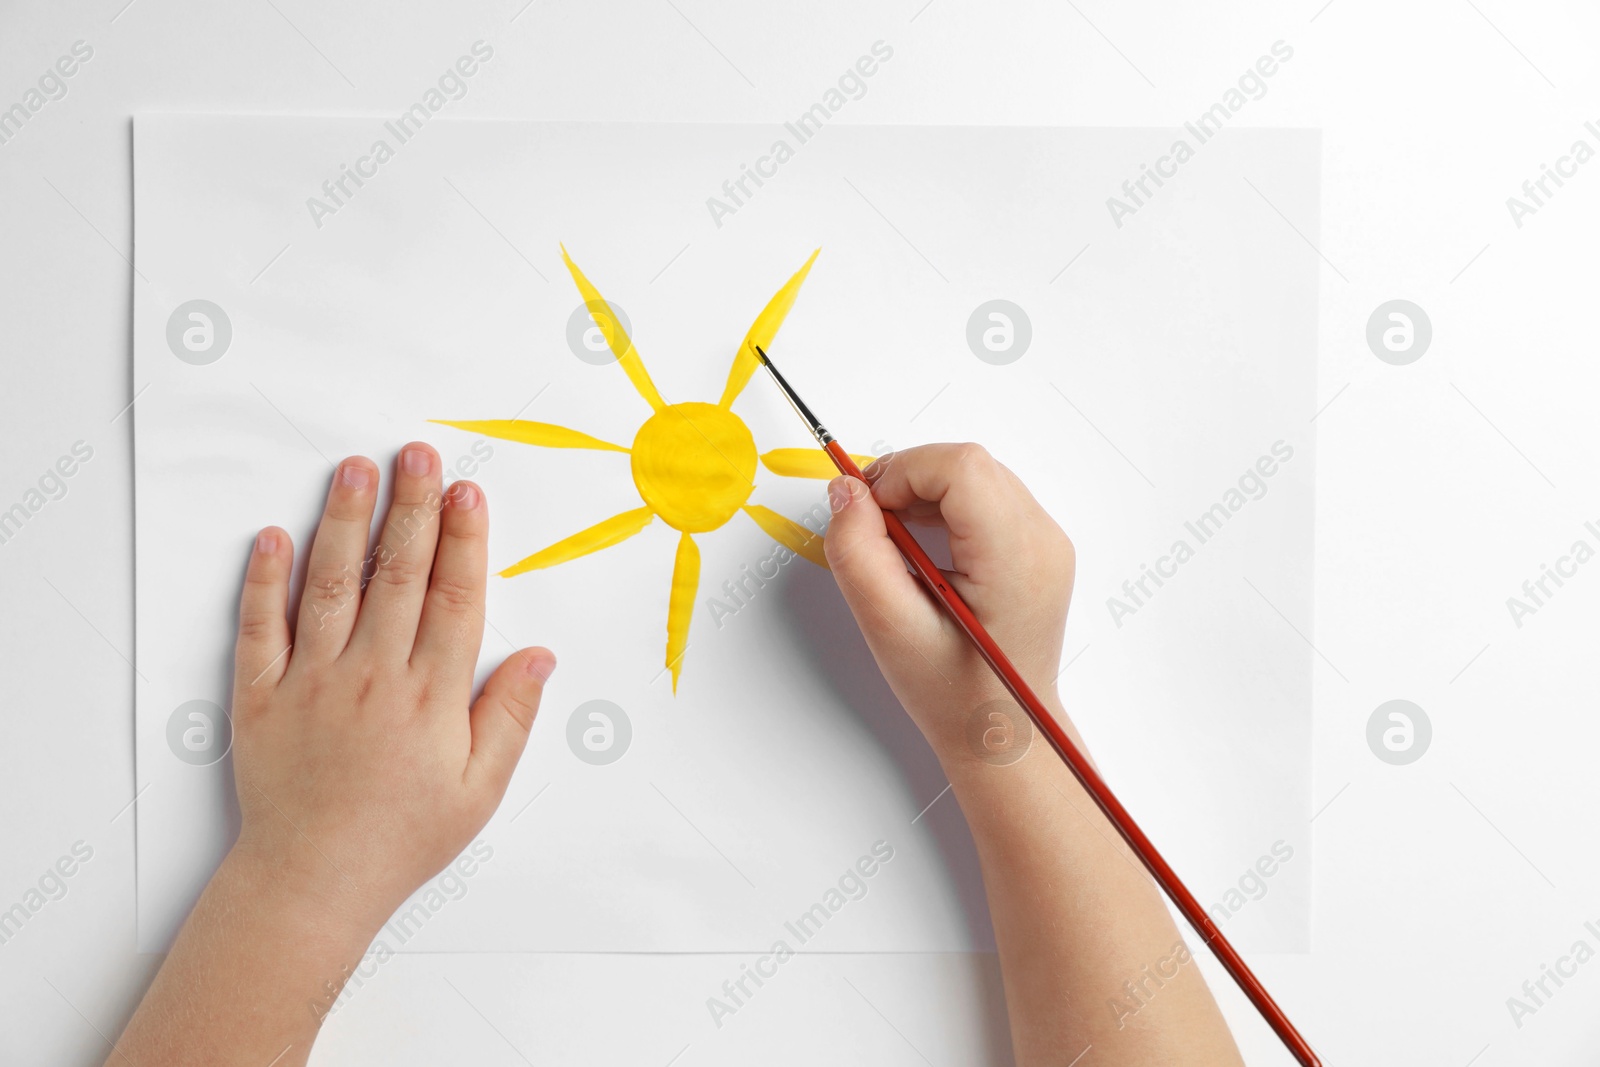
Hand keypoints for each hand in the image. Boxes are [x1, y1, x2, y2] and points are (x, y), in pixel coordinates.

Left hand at [229, 444, 553, 931]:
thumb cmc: (403, 838)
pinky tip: (273, 537)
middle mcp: (373, 675)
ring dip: (345, 522)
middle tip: (416, 451)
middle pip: (398, 575)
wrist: (313, 882)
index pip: (454, 598)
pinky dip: (264, 582)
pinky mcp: (261, 697)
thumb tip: (540, 657)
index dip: (463, 539)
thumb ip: (510, 717)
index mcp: (431, 695)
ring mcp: (313, 682)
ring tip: (355, 469)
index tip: (466, 491)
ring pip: (331, 585)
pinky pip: (260, 629)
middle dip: (410, 507)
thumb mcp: (480, 788)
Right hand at [823, 443, 1073, 758]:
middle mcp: (1042, 540)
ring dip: (924, 491)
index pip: (961, 468)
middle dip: (909, 479)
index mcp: (1015, 559)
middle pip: (968, 464)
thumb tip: (846, 491)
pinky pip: (986, 496)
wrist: (1003, 732)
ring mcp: (1046, 541)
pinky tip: (922, 548)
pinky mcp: (1036, 546)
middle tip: (871, 525)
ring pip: (975, 475)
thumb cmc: (954, 694)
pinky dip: (945, 506)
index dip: (902, 472)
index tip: (866, 508)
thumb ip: (859, 553)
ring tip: (895, 543)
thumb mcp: (889, 627)